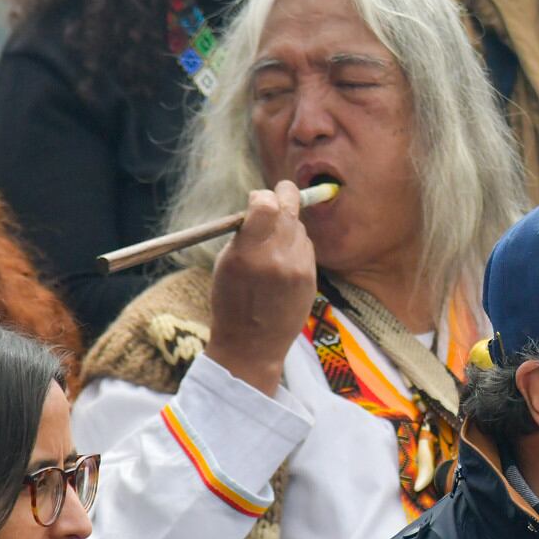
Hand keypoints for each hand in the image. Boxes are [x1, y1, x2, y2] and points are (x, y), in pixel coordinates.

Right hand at [204, 182, 315, 394]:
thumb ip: (246, 233)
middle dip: (283, 196)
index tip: (258, 199)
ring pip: (299, 228)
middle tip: (279, 194)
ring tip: (273, 246)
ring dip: (288, 227)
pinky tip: (283, 264)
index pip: (266, 204)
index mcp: (248, 253)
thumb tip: (263, 205)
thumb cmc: (231, 301)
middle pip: (289, 208)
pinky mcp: (311, 278)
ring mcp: (298, 269)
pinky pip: (306, 248)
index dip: (263, 196)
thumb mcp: (226, 263)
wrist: (253, 344)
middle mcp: (277, 258)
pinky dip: (295, 247)